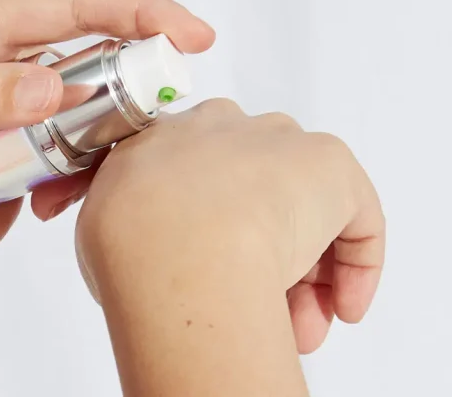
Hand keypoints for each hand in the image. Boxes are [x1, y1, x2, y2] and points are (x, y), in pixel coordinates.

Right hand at [76, 98, 385, 356]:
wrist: (169, 239)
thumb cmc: (128, 237)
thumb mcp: (103, 218)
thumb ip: (129, 217)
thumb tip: (143, 241)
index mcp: (165, 136)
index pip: (196, 181)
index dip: (208, 234)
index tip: (210, 275)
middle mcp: (222, 128)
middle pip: (254, 194)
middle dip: (263, 257)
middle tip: (259, 310)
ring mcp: (275, 141)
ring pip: (301, 213)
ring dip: (304, 274)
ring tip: (298, 329)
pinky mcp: (328, 163)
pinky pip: (353, 217)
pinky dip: (353, 266)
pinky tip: (340, 307)